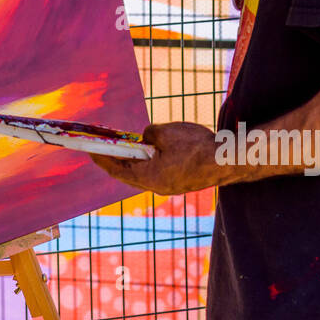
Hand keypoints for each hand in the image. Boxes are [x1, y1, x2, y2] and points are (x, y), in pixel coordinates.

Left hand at [92, 122, 223, 194]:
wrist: (228, 159)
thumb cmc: (197, 146)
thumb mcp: (166, 132)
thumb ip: (148, 134)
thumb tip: (145, 138)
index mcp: (150, 177)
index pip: (117, 169)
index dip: (102, 159)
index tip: (90, 150)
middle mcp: (158, 187)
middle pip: (128, 175)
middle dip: (115, 161)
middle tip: (105, 148)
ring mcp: (170, 187)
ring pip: (144, 175)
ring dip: (134, 162)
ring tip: (126, 148)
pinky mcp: (181, 183)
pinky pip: (158, 173)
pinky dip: (149, 163)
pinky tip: (150, 151)